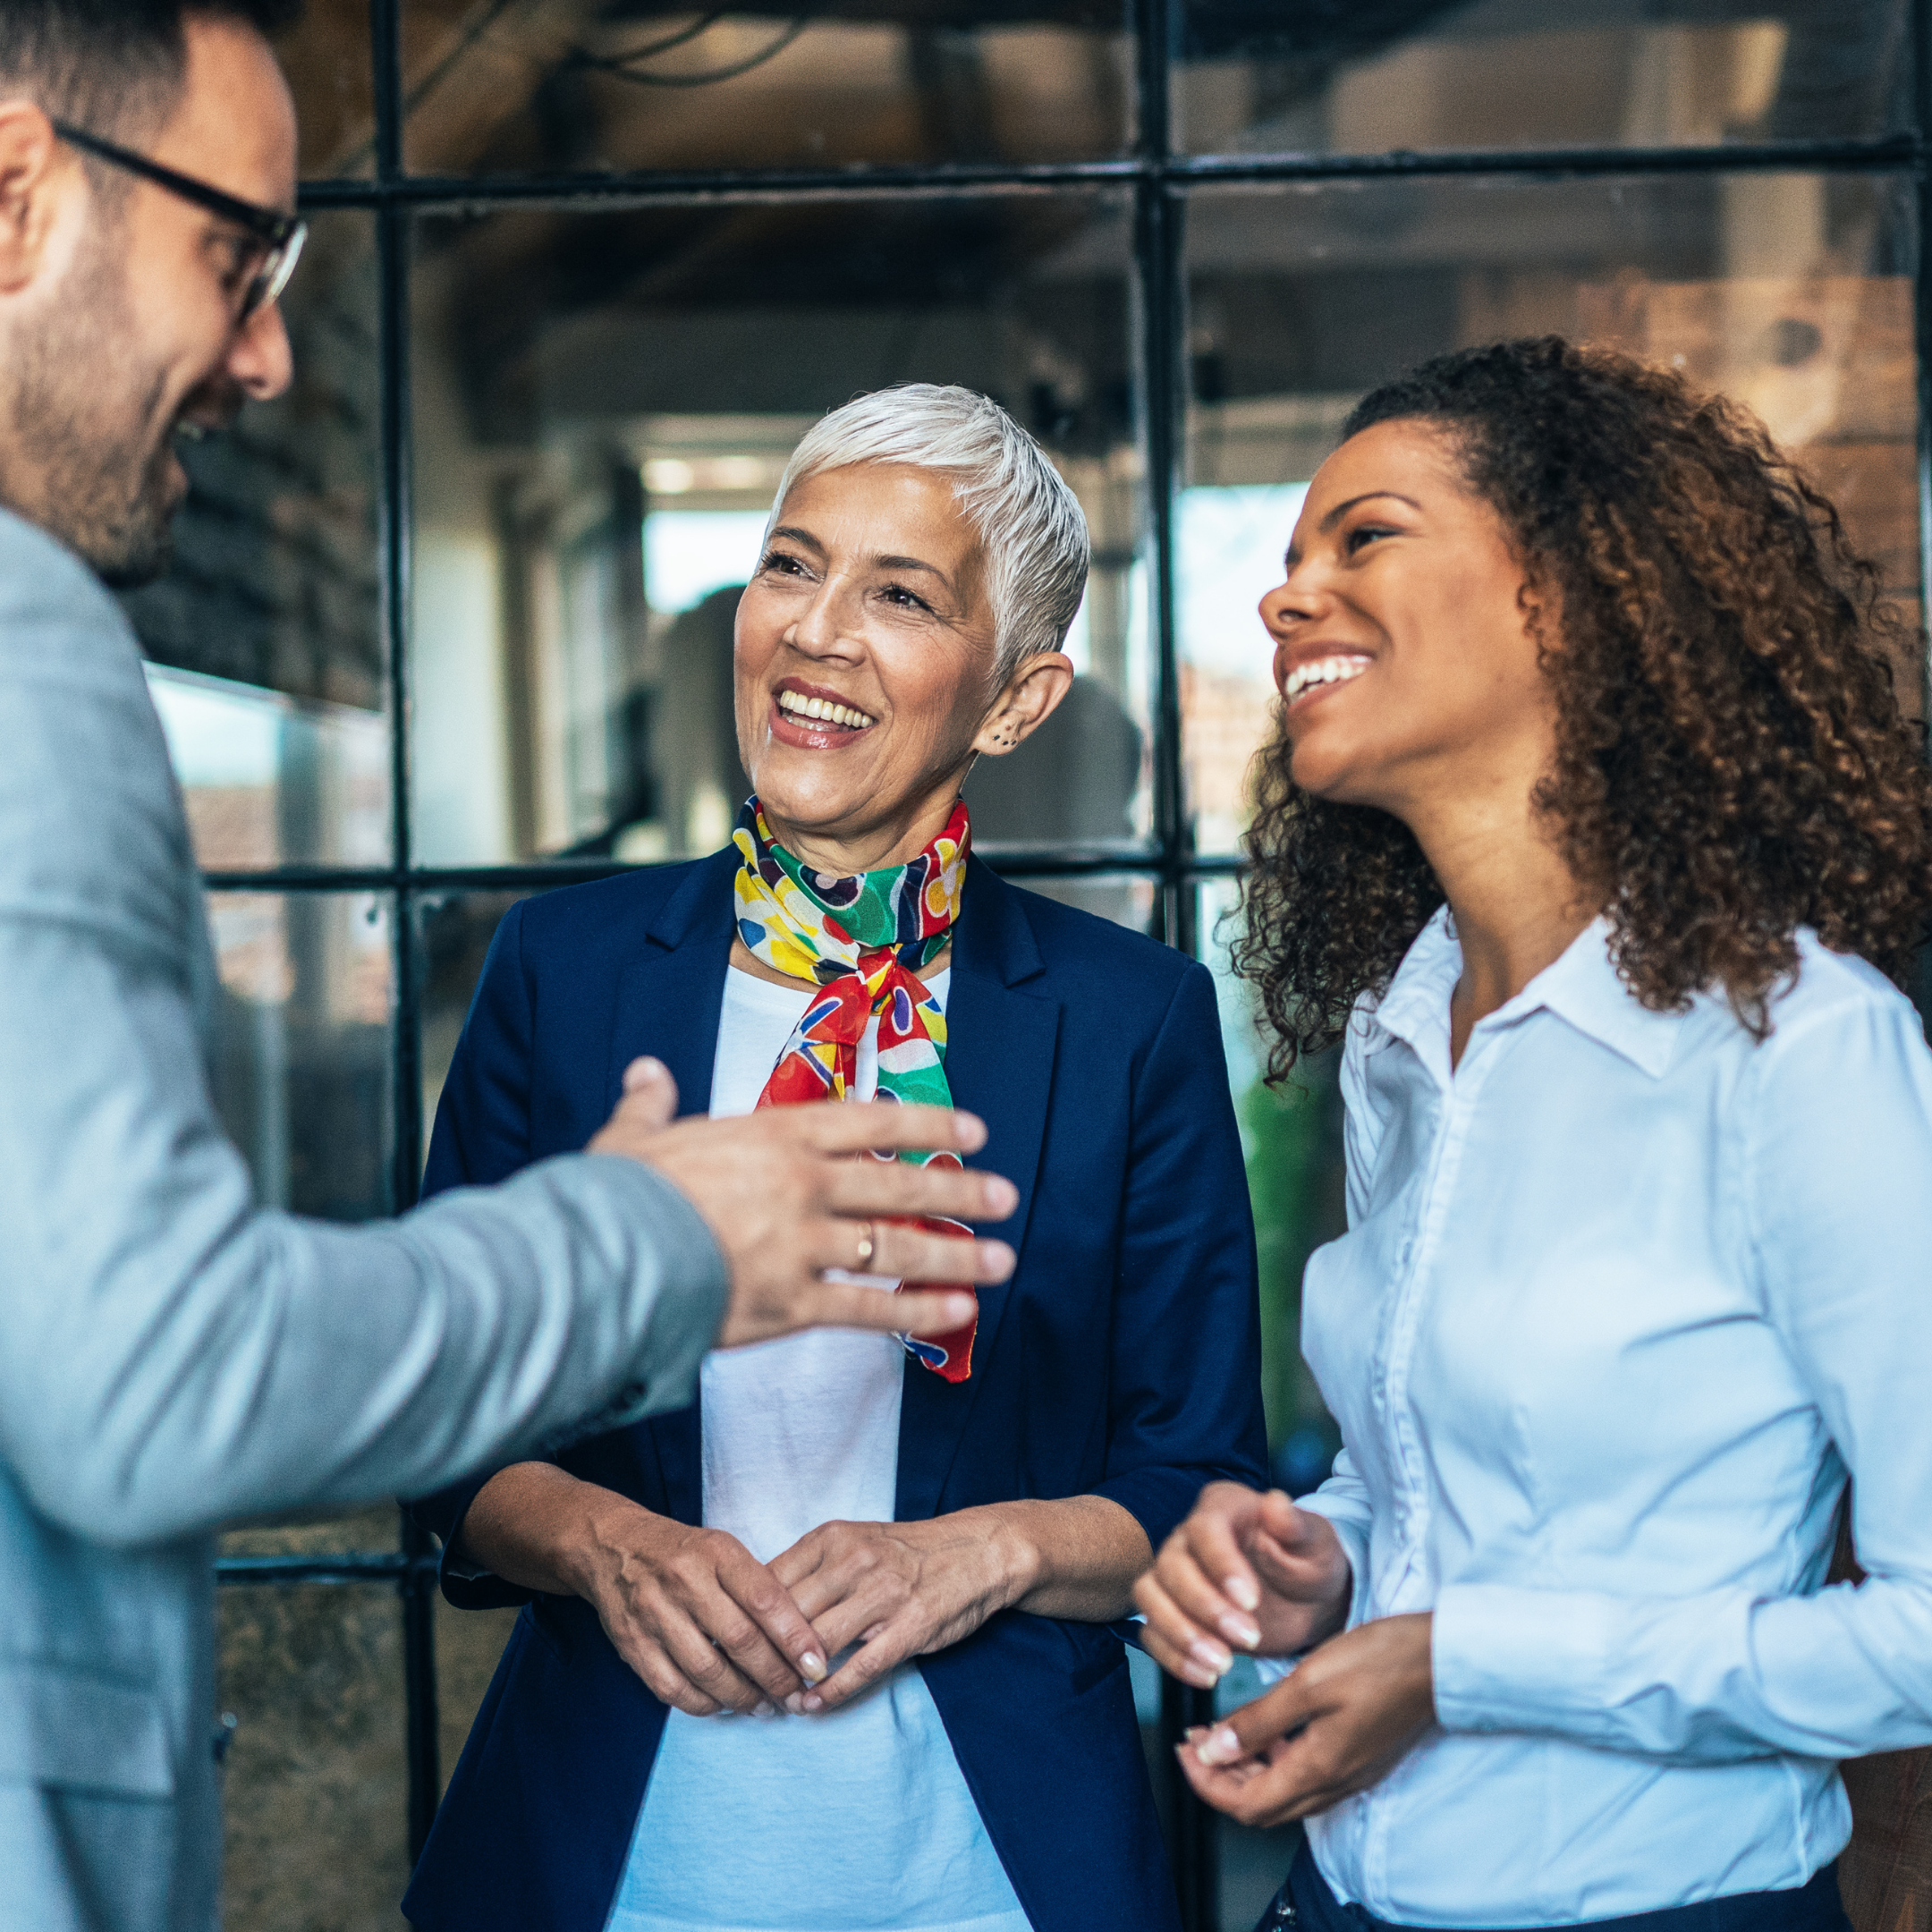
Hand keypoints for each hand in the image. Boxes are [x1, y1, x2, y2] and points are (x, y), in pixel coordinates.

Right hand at [556, 1483, 830, 1716]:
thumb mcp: (724, 1551)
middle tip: (794, 1695)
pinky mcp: (632, 1644)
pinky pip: (674, 1689)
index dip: (795, 1638)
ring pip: (708, 1671)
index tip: (816, 1665)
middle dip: (774, 1676)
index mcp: (716, 1553)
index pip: (765, 1600)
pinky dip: (704, 1704)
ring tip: (765, 1706)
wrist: (612, 1547)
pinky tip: (724, 1704)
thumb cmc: (684, 1553)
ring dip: (743, 1697)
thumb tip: (801, 1642)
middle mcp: (684, 1581)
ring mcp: (654, 1614)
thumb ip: (758, 1587)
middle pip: (740, 1641)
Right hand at [589, 1057, 1018, 1348]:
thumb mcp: (634, 1138)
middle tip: (1005, 1197)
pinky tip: (957, 1313)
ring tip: (1001, 1260)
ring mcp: (803, 1246)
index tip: (973, 1130)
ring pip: (896, 1249)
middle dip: (959, 1192)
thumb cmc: (617, 1198)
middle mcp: (803, 1186)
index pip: (870, 1123)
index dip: (929, 1125)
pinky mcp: (793, 1305)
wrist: (603, 1260)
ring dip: (955, 1256)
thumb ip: (651, 1105)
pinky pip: (870, 1310)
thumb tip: (647, 1074)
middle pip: (898, 1186)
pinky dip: (918, 1314)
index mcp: (774, 1137)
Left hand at [767, 1511, 1036, 1713]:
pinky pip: (860, 1668)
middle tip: (743, 1683)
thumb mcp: (853, 1542)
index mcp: (832, 1538)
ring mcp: (883, 1595)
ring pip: (818, 1644)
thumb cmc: (906, 1552)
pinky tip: (811, 1706)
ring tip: (774, 1700)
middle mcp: (853, 1562)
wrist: (977, 1551)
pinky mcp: (909, 1628)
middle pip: (787, 1617)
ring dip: (791, 1679)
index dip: (743, 1620)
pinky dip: (830, 1693)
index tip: (727, 1647)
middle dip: (761, 1655)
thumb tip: (754, 1606)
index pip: (767, 1581)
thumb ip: (809, 1569)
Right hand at [1133, 1481, 1351, 1685]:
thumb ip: (1295, 1525)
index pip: (1204, 1528)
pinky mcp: (1170, 1612)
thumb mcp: (1314, 1543)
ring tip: (1222, 1663)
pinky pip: (1151, 1632)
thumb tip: (1275, 1503)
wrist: (1305, 1601)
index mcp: (1223, 1508)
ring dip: (1180, 1633)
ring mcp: (1173, 1575)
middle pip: (1171, 1564)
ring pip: (1149, 1595)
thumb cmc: (1308, 1564)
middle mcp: (1188, 1537)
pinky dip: (1173, 1657)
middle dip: (1204, 1606)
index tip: (1251, 1600)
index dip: (1221, 1564)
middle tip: (1248, 1637)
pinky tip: (1207, 1675)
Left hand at [1177, 1614, 1434, 1826]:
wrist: (1441, 1660)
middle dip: (1220, 1780)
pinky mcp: (1359, 1758)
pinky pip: (1306, 1777)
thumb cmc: (1378, 1662)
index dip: (1206, 1784)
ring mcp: (1349, 1774)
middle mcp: (1333, 1783)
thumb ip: (1259, 1722)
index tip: (1183, 1751)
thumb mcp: (1309, 1683)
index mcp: (1317, 1770)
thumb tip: (1215, 1752)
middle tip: (1195, 1742)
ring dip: (1246, 1770)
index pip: (1245, 1804)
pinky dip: (1275, 1760)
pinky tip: (1266, 1728)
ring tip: (1221, 1733)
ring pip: (1283, 1793)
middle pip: (1262, 1806)